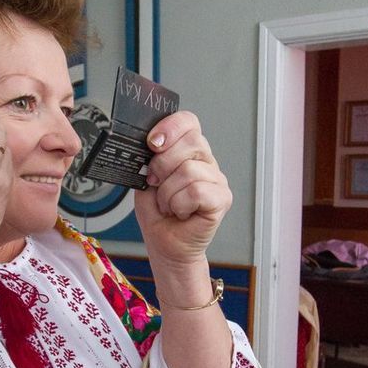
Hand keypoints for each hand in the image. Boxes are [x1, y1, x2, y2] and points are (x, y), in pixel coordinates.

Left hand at [134, 111, 231, 266]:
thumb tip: (152, 143)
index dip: (170, 127)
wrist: (165, 245)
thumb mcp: (145, 179)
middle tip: (156, 183)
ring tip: (169, 205)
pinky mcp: (222, 199)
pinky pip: (197, 191)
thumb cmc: (158, 214)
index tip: (153, 143)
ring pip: (189, 170)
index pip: (188, 121)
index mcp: (188, 151)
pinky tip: (181, 212)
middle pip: (191, 142)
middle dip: (163, 164)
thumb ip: (150, 158)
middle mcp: (206, 162)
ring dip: (168, 193)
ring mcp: (217, 180)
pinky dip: (180, 204)